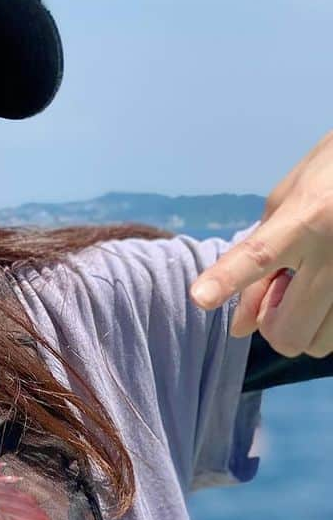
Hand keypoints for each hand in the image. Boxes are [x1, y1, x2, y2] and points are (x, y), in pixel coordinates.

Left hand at [189, 128, 332, 356]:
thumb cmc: (327, 176)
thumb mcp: (284, 206)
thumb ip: (253, 261)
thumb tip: (241, 326)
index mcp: (306, 218)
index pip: (259, 255)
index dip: (228, 278)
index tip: (200, 297)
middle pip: (288, 332)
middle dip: (273, 326)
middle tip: (279, 294)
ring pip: (317, 344)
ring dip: (304, 328)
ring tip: (311, 288)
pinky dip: (325, 323)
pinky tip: (327, 293)